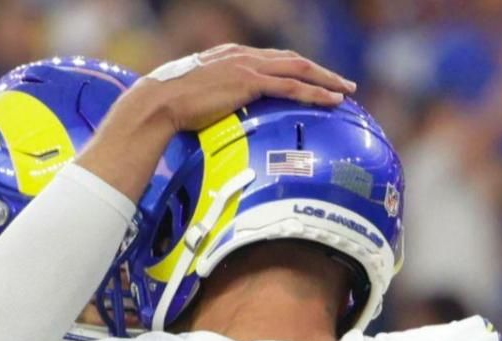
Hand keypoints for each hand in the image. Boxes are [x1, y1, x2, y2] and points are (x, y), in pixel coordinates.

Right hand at [79, 45, 354, 202]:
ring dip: (325, 80)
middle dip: (319, 72)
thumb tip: (213, 123)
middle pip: (291, 60)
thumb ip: (211, 103)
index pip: (272, 60)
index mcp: (229, 56)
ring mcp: (246, 66)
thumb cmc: (167, 108)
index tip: (312, 80)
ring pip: (298, 68)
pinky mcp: (249, 81)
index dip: (295, 70)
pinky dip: (314, 92)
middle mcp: (242, 55)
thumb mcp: (193, 100)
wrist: (156, 104)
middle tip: (341, 84)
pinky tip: (332, 101)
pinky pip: (291, 86)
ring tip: (345, 91)